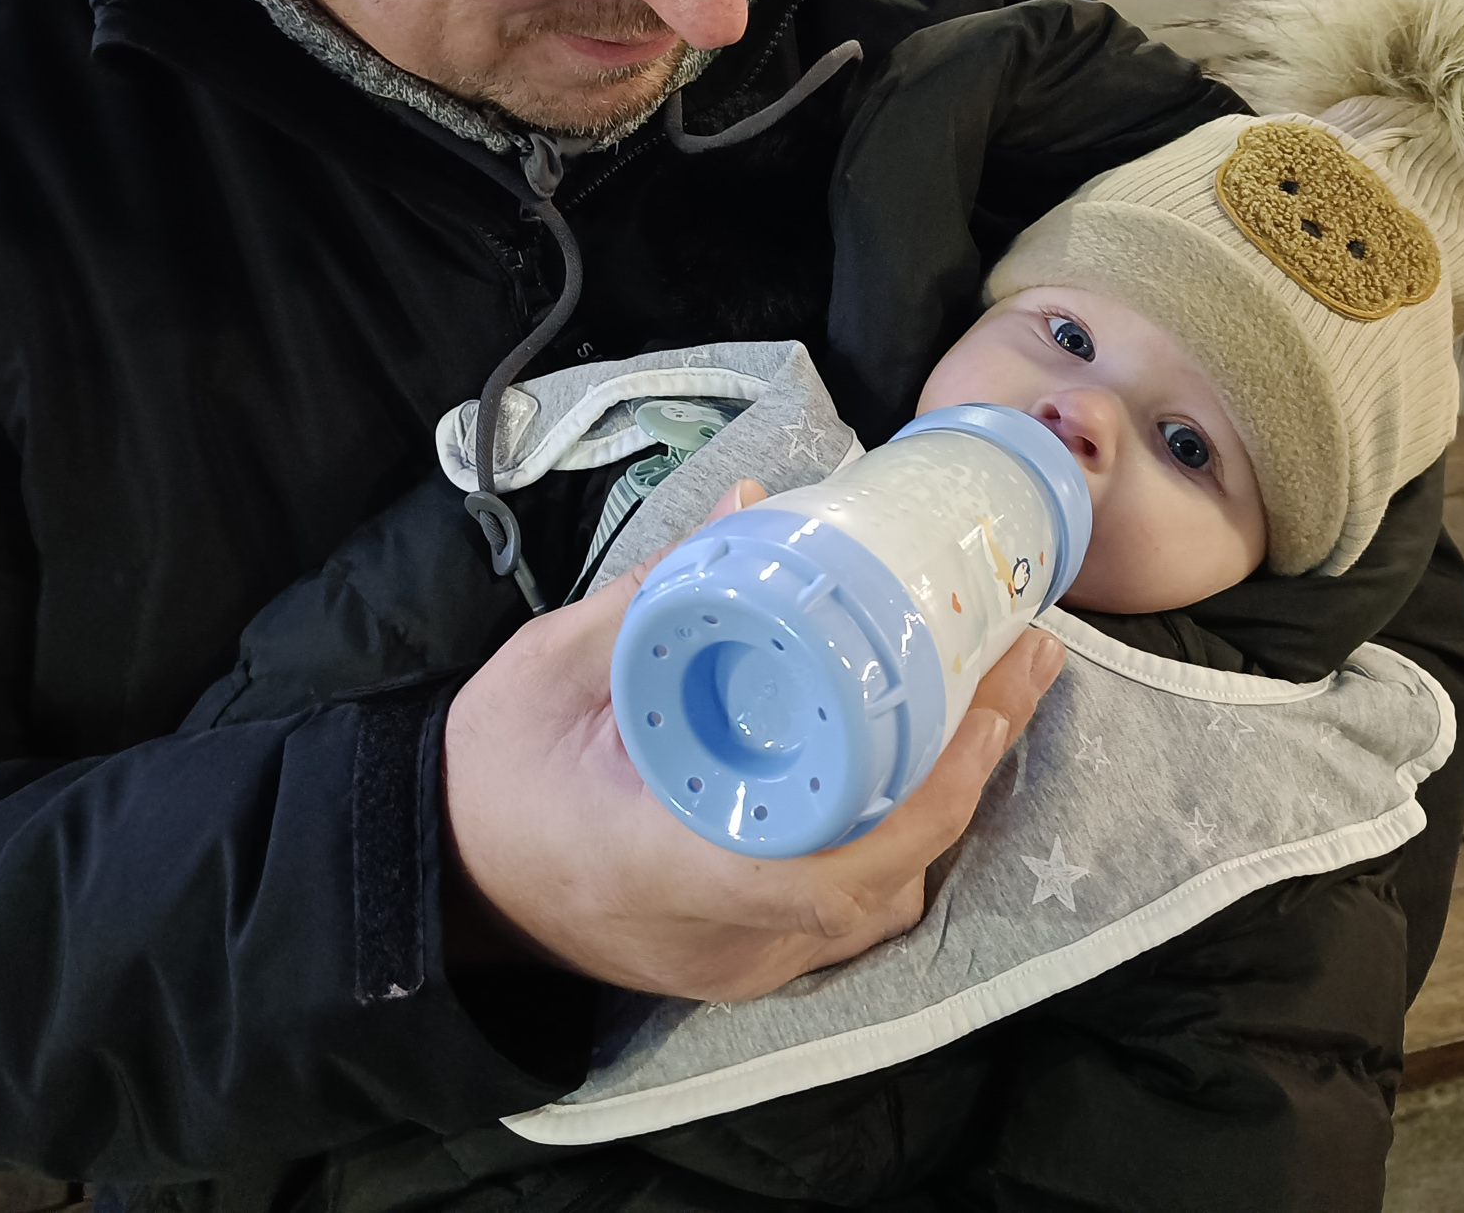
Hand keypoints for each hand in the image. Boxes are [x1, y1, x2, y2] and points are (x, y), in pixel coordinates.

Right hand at [443, 481, 1066, 1000]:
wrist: (440, 875)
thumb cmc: (487, 771)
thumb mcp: (551, 667)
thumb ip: (654, 593)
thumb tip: (754, 500)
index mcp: (657, 863)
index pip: (821, 867)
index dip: (921, 800)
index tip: (978, 711)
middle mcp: (713, 936)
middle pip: (879, 884)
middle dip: (969, 778)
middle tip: (1022, 663)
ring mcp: (733, 963)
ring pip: (876, 906)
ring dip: (950, 810)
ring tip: (997, 698)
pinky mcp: (742, 961)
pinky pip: (848, 913)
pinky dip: (903, 840)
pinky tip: (934, 763)